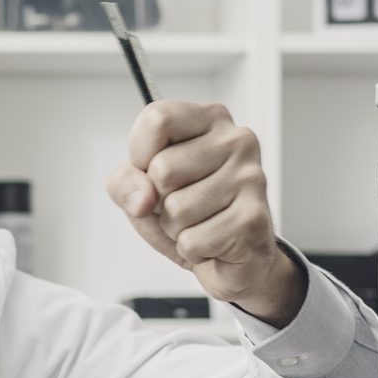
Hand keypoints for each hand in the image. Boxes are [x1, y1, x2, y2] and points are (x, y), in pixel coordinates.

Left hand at [104, 101, 305, 326]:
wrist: (234, 258)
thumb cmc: (190, 215)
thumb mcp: (142, 191)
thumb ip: (124, 183)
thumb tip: (142, 198)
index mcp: (210, 119)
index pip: (156, 120)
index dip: (140, 156)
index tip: (154, 172)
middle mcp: (237, 141)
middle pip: (162, 169)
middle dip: (159, 200)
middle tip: (185, 205)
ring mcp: (249, 178)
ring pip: (176, 209)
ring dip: (176, 229)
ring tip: (200, 224)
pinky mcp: (252, 218)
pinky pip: (192, 241)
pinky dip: (192, 251)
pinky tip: (212, 244)